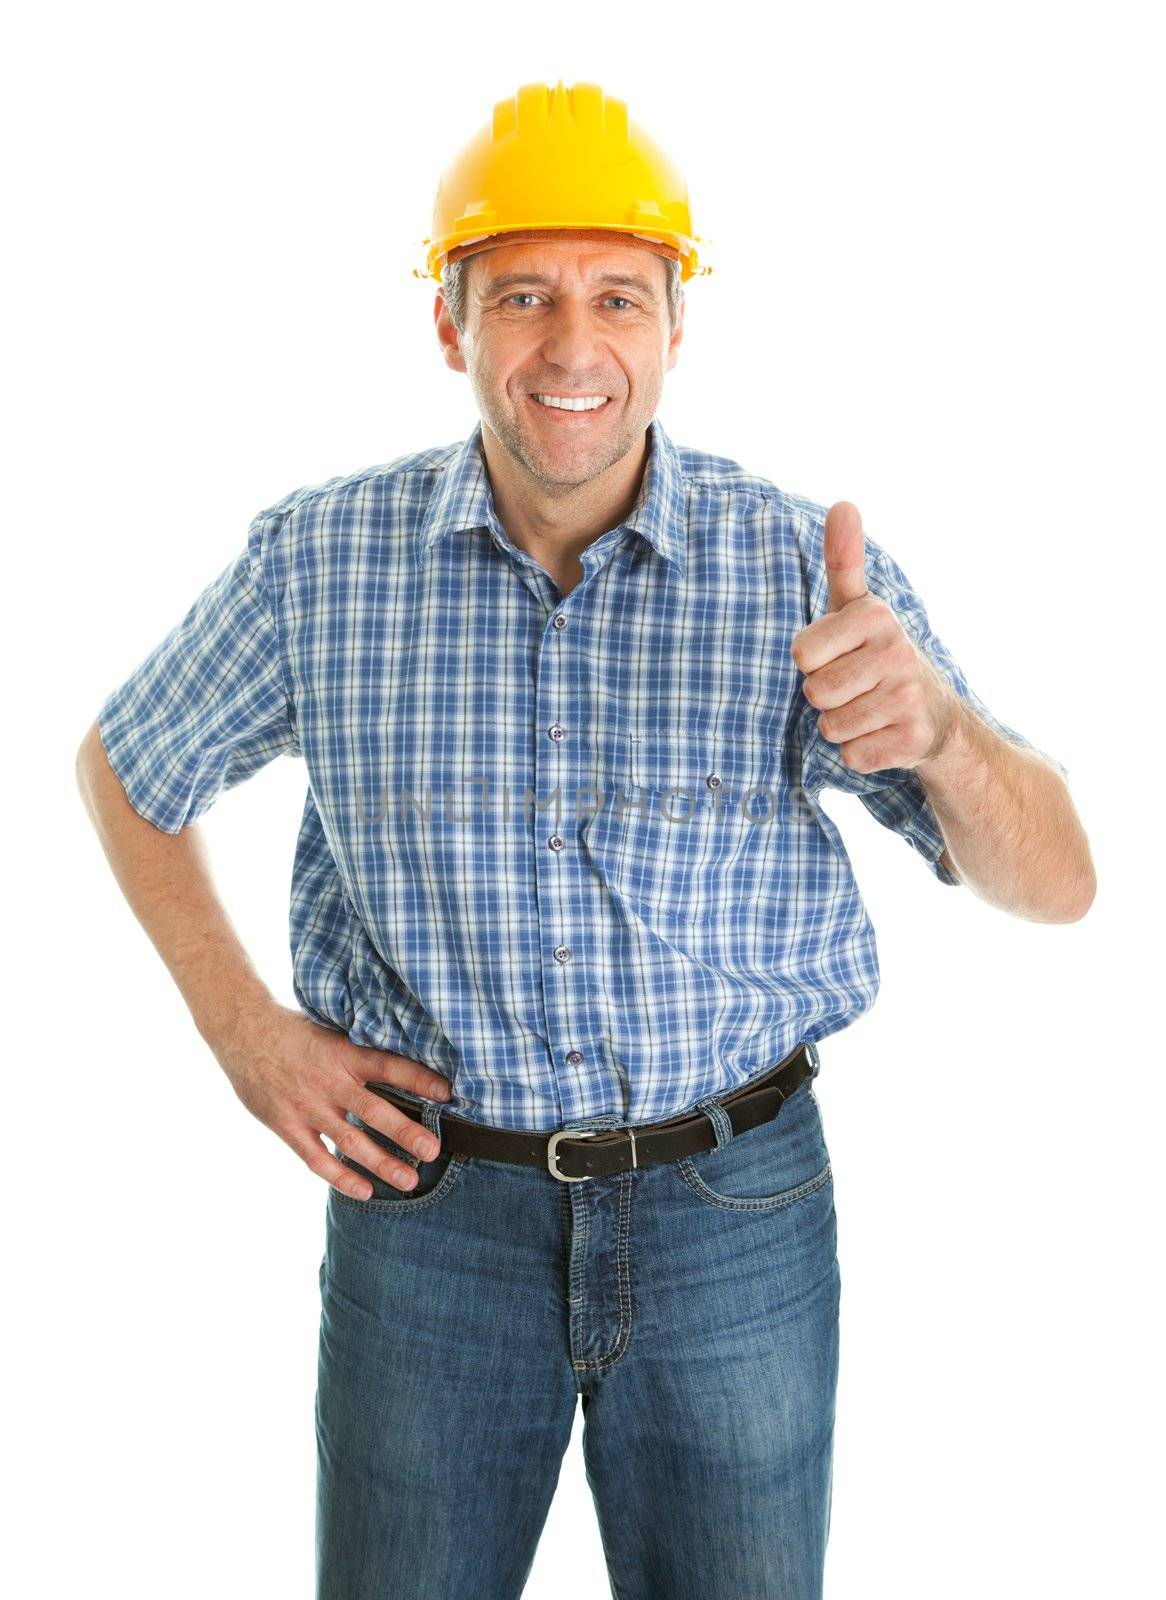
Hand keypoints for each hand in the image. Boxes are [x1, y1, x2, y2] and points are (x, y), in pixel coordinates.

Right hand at [214, 1003, 454, 1199]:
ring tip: (408, 1180)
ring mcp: (307, 1106)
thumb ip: (360, 1052)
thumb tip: (403, 1063)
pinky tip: (364, 1191)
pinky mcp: (286, 1125)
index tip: (447, 1093)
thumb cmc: (294, 1032)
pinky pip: (316, 1158)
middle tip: (433, 1151)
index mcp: (345, 1053)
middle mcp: (330, 1081)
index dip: (419, 1080)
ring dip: (380, 1162)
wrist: (243, 1031)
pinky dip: (341, 1177)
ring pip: (349, 1140)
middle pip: (375, 1110)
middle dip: (406, 1133)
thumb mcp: (332, 1031)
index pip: (389, 1066)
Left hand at [790, 501, 958, 772]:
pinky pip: (853, 756)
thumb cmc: (878, 654)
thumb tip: (843, 504)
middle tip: (857, 688)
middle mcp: (897, 653)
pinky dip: (861, 753)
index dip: (814, 662)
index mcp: (875, 616)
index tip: (842, 657)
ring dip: (843, 727)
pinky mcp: (913, 740)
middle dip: (827, 698)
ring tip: (870, 710)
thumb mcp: (858, 607)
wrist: (936, 714)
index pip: (801, 653)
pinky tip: (884, 734)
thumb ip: (843, 560)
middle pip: (815, 693)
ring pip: (831, 728)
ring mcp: (908, 698)